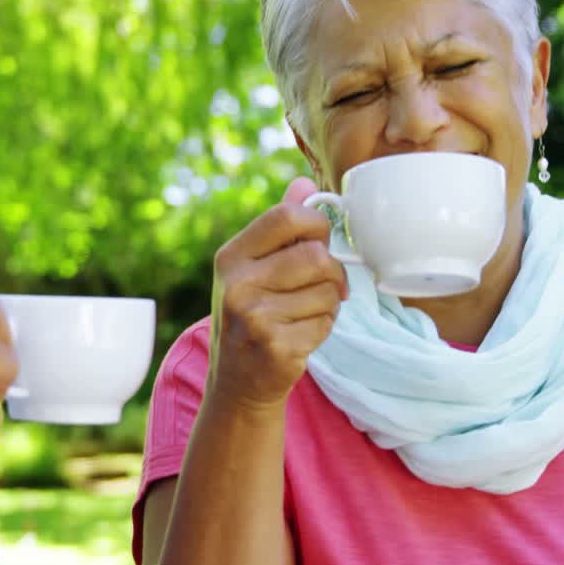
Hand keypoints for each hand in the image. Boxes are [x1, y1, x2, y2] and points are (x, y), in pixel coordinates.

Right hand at [206, 177, 346, 411]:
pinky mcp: (276, 346)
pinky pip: (326, 323)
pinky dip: (323, 329)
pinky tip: (300, 335)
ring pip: (328, 292)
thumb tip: (304, 183)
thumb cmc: (253, 315)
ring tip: (304, 314)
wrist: (238, 381)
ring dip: (329, 304)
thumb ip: (280, 228)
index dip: (316, 225)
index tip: (320, 241)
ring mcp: (255, 317)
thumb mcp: (255, 268)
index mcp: (231, 256)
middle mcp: (237, 284)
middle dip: (332, 272)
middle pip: (316, 256)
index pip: (286, 217)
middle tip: (325, 286)